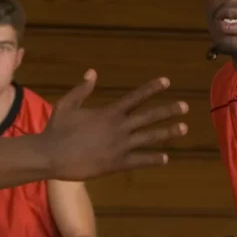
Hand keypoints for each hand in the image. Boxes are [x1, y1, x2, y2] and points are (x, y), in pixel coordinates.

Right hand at [43, 70, 188, 179]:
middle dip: (168, 110)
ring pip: (149, 137)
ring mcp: (120, 146)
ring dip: (168, 132)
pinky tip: (166, 158)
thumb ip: (82, 89)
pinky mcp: (117, 163)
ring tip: (184, 128)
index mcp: (109, 112)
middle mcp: (119, 127)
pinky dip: (153, 159)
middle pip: (149, 116)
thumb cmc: (56, 130)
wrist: (51, 156)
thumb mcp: (67, 104)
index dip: (152, 88)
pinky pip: (139, 161)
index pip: (135, 97)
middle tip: (185, 106)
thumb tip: (92, 72)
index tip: (167, 81)